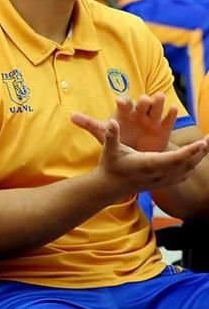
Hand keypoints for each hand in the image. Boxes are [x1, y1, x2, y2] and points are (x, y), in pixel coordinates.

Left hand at [72, 93, 176, 152]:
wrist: (135, 153)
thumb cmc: (118, 138)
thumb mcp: (103, 132)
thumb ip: (89, 124)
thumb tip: (70, 116)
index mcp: (124, 113)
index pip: (123, 104)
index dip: (122, 102)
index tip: (118, 102)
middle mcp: (139, 113)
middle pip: (142, 104)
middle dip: (143, 101)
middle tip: (143, 99)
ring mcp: (152, 119)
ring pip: (156, 108)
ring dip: (158, 102)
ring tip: (160, 96)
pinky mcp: (163, 127)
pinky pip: (168, 119)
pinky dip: (171, 114)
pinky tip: (172, 109)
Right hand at [74, 116, 208, 194]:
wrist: (109, 186)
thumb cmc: (110, 166)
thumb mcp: (109, 150)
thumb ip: (111, 135)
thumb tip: (111, 121)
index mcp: (148, 164)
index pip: (174, 158)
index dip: (189, 151)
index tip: (202, 142)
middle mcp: (158, 173)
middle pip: (186, 163)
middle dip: (200, 151)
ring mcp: (161, 180)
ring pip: (186, 170)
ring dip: (198, 157)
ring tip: (206, 145)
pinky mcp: (161, 183)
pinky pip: (182, 176)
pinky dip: (191, 166)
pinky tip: (196, 159)